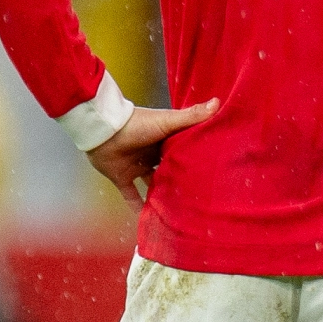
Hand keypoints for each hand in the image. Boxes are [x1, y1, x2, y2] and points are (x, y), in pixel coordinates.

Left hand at [86, 99, 219, 211]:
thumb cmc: (137, 124)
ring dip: (161, 193)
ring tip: (178, 208)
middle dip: (179, 177)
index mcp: (164, 138)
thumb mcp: (167, 121)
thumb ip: (191, 116)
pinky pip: (132, 195)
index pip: (182, 149)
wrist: (103, 133)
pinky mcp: (122, 177)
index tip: (210, 168)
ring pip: (153, 182)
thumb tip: (218, 103)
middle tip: (197, 193)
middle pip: (168, 167)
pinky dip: (138, 206)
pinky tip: (149, 219)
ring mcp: (137, 166)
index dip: (194, 157)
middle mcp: (151, 153)